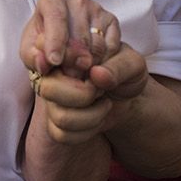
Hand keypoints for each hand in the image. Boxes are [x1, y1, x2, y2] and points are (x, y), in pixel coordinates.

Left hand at [20, 0, 121, 80]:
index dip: (55, 40)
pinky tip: (90, 67)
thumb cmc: (44, 45)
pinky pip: (110, 50)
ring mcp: (98, 9)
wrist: (64, 45)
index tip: (54, 61)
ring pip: (96, 47)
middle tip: (66, 76)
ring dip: (86, 68)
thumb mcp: (30, 51)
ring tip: (76, 74)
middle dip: (71, 63)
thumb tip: (44, 63)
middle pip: (78, 38)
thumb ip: (32, 57)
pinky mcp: (112, 22)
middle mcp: (77, 0)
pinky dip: (101, 65)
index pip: (56, 16)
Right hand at [33, 43, 151, 146]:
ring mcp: (50, 97)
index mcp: (64, 47)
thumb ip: (118, 66)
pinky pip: (62, 134)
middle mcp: (49, 71)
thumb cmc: (125, 72)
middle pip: (48, 88)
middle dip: (82, 94)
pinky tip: (97, 117)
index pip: (47, 50)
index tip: (88, 64)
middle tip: (100, 89)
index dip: (64, 57)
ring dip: (91, 115)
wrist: (126, 96)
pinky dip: (87, 131)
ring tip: (104, 102)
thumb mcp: (133, 64)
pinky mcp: (53, 121)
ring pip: (59, 116)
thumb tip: (96, 74)